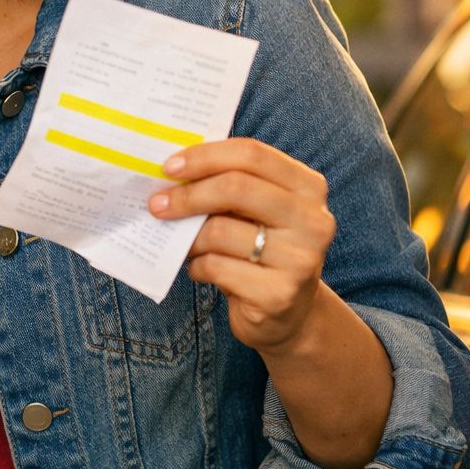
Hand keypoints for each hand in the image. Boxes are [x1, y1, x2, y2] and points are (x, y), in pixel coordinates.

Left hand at [148, 138, 334, 354]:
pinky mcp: (279, 294)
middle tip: (156, 204)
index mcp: (308, 187)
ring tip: (186, 245)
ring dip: (189, 238)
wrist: (288, 314)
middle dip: (187, 195)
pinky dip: (197, 267)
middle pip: (236, 188)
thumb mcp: (257, 212)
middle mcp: (313, 220)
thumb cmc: (261, 250)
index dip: (204, 156)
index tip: (169, 167)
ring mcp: (300, 259)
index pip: (251, 154)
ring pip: (220, 231)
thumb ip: (228, 185)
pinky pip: (217, 267)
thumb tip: (172, 172)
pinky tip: (201, 270)